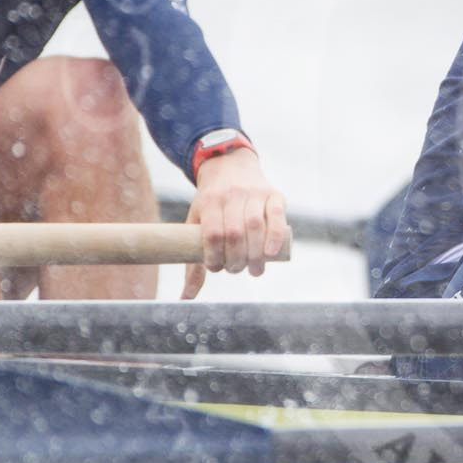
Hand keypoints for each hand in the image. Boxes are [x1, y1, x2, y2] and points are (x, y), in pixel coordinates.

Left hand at [181, 149, 287, 298]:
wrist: (229, 165)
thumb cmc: (210, 203)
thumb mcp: (196, 223)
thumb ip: (193, 261)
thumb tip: (185, 297)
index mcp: (210, 202)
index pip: (213, 234)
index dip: (215, 257)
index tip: (216, 268)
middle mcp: (232, 195)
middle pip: (235, 233)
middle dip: (237, 259)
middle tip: (238, 270)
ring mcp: (255, 193)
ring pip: (255, 227)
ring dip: (256, 255)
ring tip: (255, 270)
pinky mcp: (274, 195)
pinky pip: (276, 216)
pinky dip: (274, 236)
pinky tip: (272, 253)